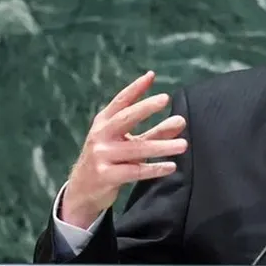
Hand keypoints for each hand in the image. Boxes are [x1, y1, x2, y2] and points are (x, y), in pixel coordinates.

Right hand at [59, 71, 187, 228]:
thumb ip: (153, 132)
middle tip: (165, 98)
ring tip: (183, 144)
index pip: (120, 101)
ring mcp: (101, 156)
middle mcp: (100, 136)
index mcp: (103, 123)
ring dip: (161, 146)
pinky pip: (135, 171)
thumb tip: (180, 121)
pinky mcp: (106, 176)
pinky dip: (154, 169)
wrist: (82, 190)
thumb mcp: (127, 143)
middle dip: (145, 107)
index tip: (151, 76)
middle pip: (125, 118)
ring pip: (136, 148)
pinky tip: (170, 166)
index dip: (135, 88)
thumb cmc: (108, 160)